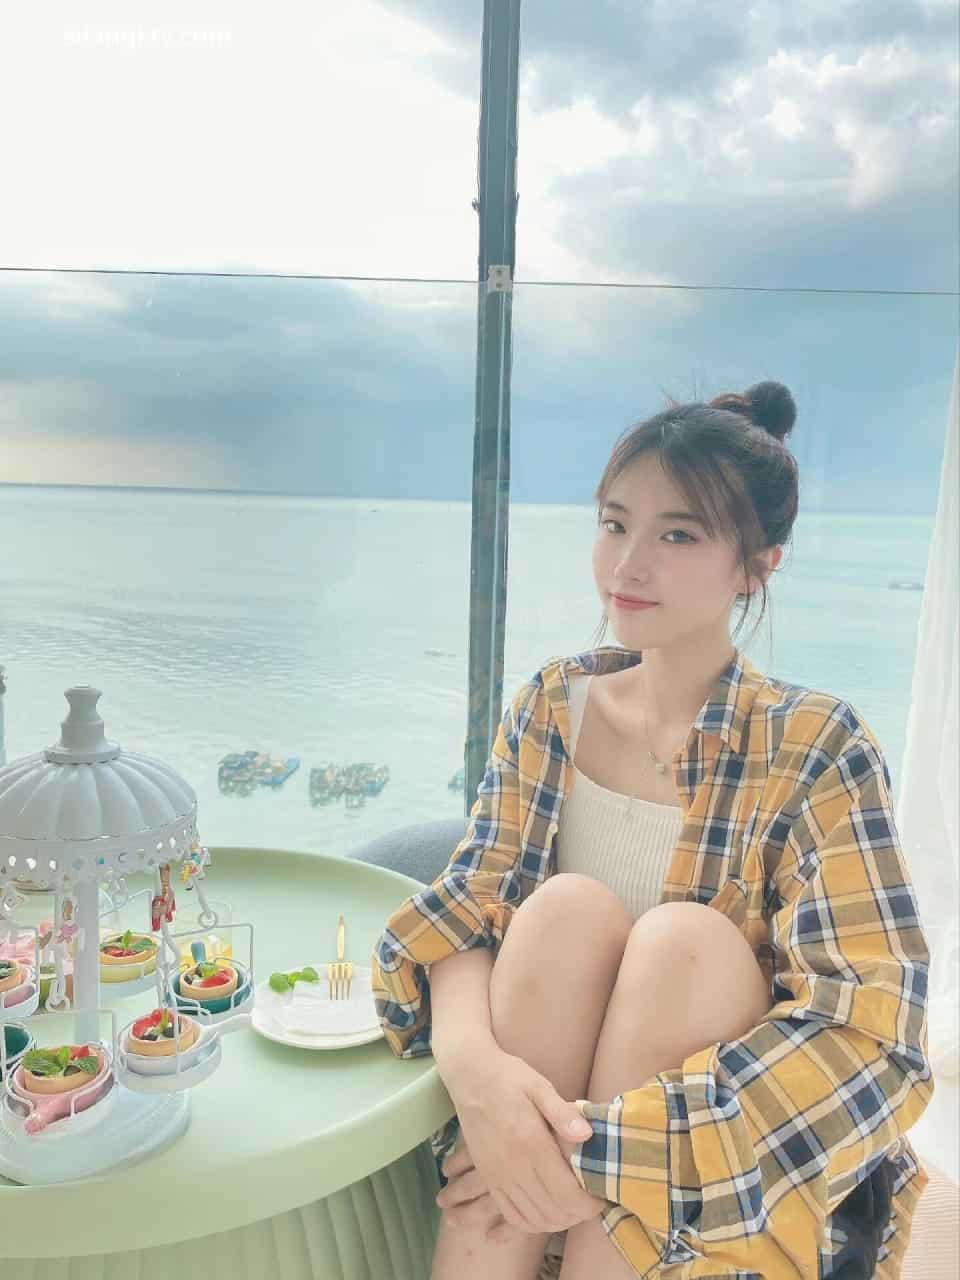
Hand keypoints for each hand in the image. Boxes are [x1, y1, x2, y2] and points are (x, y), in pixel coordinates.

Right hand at [435, 1067, 605, 1238]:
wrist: (469, 1077)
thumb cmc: (508, 1077)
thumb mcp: (539, 1086)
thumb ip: (563, 1112)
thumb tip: (588, 1135)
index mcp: (530, 1141)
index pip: (566, 1192)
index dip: (588, 1204)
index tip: (600, 1198)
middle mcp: (512, 1165)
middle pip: (552, 1210)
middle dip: (577, 1214)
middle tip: (590, 1203)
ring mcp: (497, 1175)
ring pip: (533, 1218)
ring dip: (556, 1221)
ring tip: (572, 1209)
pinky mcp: (487, 1178)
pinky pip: (510, 1214)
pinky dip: (531, 1223)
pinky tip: (545, 1214)